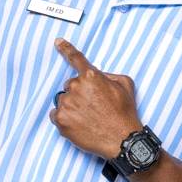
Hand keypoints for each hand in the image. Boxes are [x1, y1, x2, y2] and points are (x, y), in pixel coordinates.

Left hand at [49, 37, 142, 158]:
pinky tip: (78, 124)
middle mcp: (75, 87)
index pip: (75, 58)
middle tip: (92, 106)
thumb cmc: (125, 113)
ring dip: (71, 106)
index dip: (65, 48)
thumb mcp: (125, 85)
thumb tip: (97, 75)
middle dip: (79, 93)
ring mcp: (66, 104)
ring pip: (63, 100)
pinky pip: (55, 115)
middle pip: (70, 85)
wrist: (122, 140)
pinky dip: (64, 118)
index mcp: (91, 76)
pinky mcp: (61, 120)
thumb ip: (108, 75)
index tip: (57, 42)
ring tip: (87, 117)